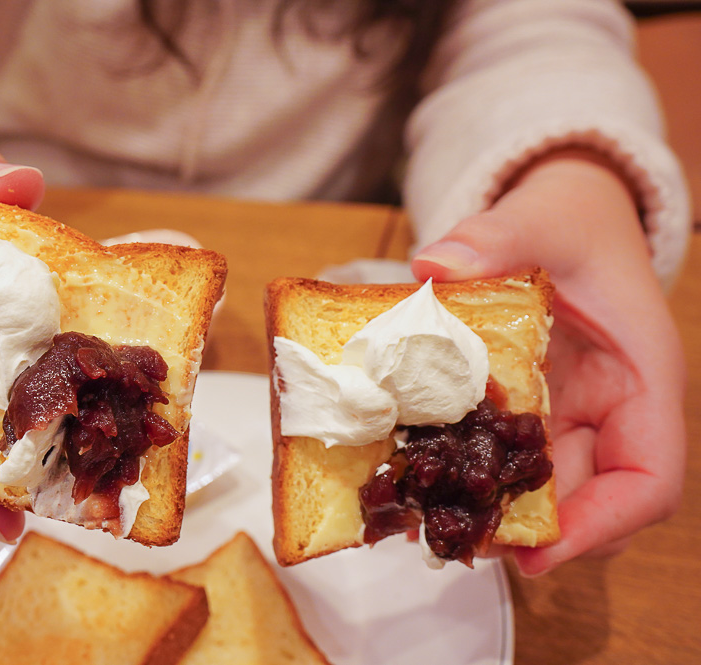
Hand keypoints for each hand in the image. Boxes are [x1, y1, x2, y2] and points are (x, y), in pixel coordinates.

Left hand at [411, 149, 685, 575]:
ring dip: (487, 507)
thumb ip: (496, 238)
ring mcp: (563, 417)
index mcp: (641, 380)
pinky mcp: (523, 412)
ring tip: (423, 514)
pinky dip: (461, 466)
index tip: (537, 551)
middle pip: (583, 501)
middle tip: (452, 540)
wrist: (561, 221)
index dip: (599, 526)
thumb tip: (434, 266)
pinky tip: (411, 468)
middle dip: (523, 530)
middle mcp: (608, 413)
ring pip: (536, 488)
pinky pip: (499, 455)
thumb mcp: (542, 220)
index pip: (648, 480)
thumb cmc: (573, 224)